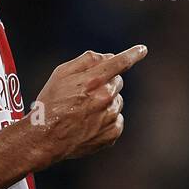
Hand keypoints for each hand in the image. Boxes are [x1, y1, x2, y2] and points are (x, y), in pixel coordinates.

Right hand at [31, 45, 147, 164]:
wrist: (45, 138)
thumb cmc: (50, 103)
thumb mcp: (61, 74)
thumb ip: (86, 60)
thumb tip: (108, 57)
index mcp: (93, 80)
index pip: (120, 62)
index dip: (133, 54)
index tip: (142, 50)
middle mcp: (105, 98)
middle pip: (117, 82)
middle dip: (106, 83)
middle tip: (86, 93)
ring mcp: (110, 117)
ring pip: (117, 101)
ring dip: (106, 102)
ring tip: (84, 111)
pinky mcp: (112, 134)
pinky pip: (117, 120)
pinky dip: (107, 120)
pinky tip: (90, 123)